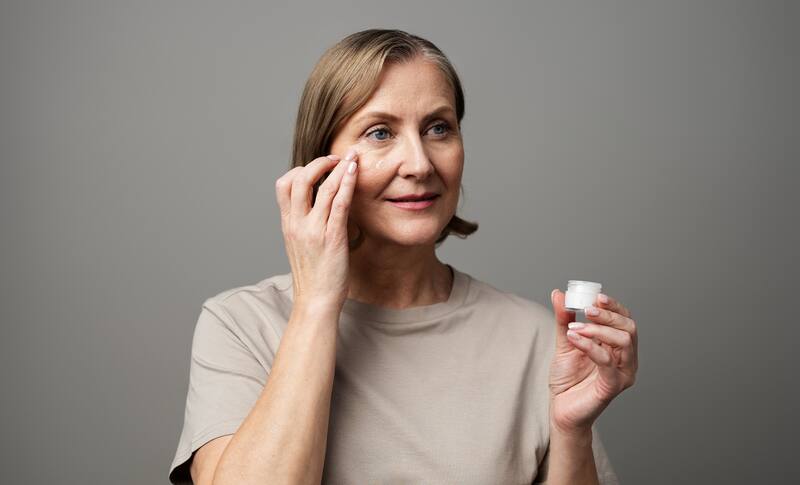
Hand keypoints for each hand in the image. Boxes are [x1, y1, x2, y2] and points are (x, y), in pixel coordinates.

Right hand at [275, 148, 358, 308]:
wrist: (315, 301)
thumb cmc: (313, 276)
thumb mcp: (300, 245)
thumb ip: (304, 224)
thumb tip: (316, 207)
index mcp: (288, 225)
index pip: (283, 185)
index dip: (300, 170)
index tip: (318, 167)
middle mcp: (297, 224)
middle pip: (300, 179)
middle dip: (320, 162)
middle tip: (336, 158)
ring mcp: (314, 230)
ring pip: (323, 187)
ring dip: (339, 167)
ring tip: (352, 157)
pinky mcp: (332, 237)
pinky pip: (340, 203)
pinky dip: (347, 183)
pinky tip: (355, 172)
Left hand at [548, 289, 637, 435]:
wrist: (560, 408)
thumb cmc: (568, 378)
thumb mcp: (565, 342)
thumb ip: (564, 319)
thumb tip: (559, 294)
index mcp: (618, 346)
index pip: (625, 319)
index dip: (613, 306)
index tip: (596, 297)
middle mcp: (626, 358)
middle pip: (629, 327)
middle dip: (607, 315)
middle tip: (586, 309)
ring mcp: (623, 373)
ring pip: (623, 341)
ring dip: (598, 329)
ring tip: (574, 328)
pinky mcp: (613, 385)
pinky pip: (607, 361)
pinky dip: (590, 346)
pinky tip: (574, 338)